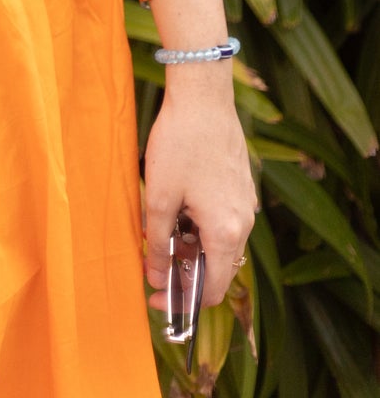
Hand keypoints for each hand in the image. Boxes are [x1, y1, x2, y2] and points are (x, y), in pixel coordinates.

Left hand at [140, 74, 257, 312]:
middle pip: (218, 269)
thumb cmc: (179, 143)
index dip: (182, 302)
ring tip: (160, 230)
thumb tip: (156, 279)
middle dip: (184, 273)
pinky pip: (224, 221)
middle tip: (153, 265)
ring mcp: (246, 204)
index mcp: (226, 233)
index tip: (156, 297)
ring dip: (191, 247)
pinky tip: (177, 208)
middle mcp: (244, 223)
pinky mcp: (241, 187)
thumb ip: (158, 243)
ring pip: (219, 244)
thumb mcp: (159, 196)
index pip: (213, 291)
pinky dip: (201, 227)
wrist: (203, 96)